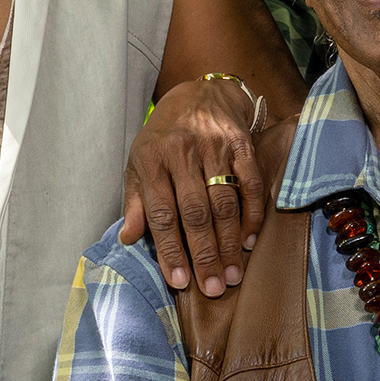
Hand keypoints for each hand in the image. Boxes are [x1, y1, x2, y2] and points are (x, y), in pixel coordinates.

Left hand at [120, 76, 269, 295]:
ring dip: (230, 242)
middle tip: (214, 287)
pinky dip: (251, 215)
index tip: (179, 282)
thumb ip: (134, 201)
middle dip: (204, 255)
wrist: (199, 93)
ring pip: (224, 203)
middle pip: (195, 213)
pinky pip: (250, 184)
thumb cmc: (163, 137)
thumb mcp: (138, 163)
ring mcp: (214, 146)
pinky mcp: (241, 143)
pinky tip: (249, 240)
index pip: (161, 213)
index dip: (170, 250)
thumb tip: (128, 239)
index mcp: (151, 160)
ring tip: (233, 273)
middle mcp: (182, 152)